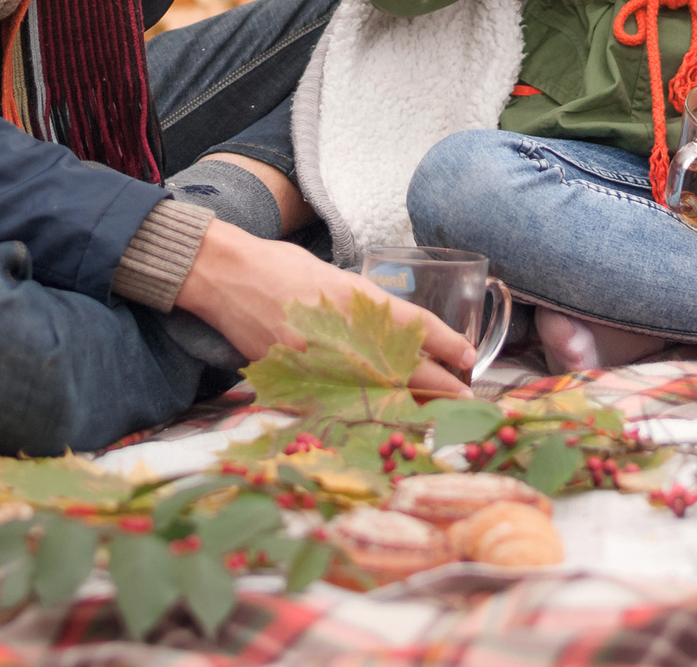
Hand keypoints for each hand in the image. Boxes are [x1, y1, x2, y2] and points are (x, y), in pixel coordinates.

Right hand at [174, 221, 475, 396]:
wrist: (228, 277)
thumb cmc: (283, 269)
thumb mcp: (337, 278)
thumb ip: (368, 308)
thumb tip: (404, 336)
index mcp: (356, 299)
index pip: (416, 326)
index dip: (448, 345)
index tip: (468, 359)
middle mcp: (342, 333)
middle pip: (405, 368)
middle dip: (441, 387)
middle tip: (468, 401)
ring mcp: (318, 363)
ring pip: (376, 395)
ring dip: (409, 408)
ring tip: (436, 419)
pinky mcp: (294, 385)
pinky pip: (337, 408)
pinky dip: (362, 419)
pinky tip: (381, 427)